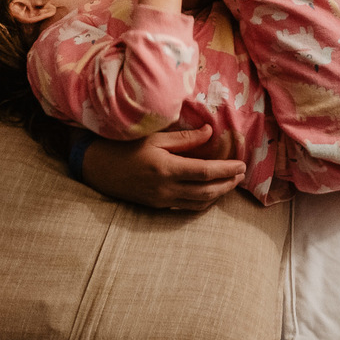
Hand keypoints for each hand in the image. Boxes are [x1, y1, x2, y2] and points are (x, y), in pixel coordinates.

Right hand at [82, 126, 244, 209]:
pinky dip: (204, 203)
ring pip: (199, 203)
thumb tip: (210, 132)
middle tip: (241, 174)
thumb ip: (184, 138)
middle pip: (206, 191)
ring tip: (231, 183)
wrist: (97, 167)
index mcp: (166, 169)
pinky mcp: (157, 206)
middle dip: (227, 184)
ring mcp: (162, 200)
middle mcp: (166, 188)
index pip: (205, 172)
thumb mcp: (153, 136)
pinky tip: (211, 194)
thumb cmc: (124, 146)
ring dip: (219, 195)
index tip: (242, 164)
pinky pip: (187, 207)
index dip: (226, 170)